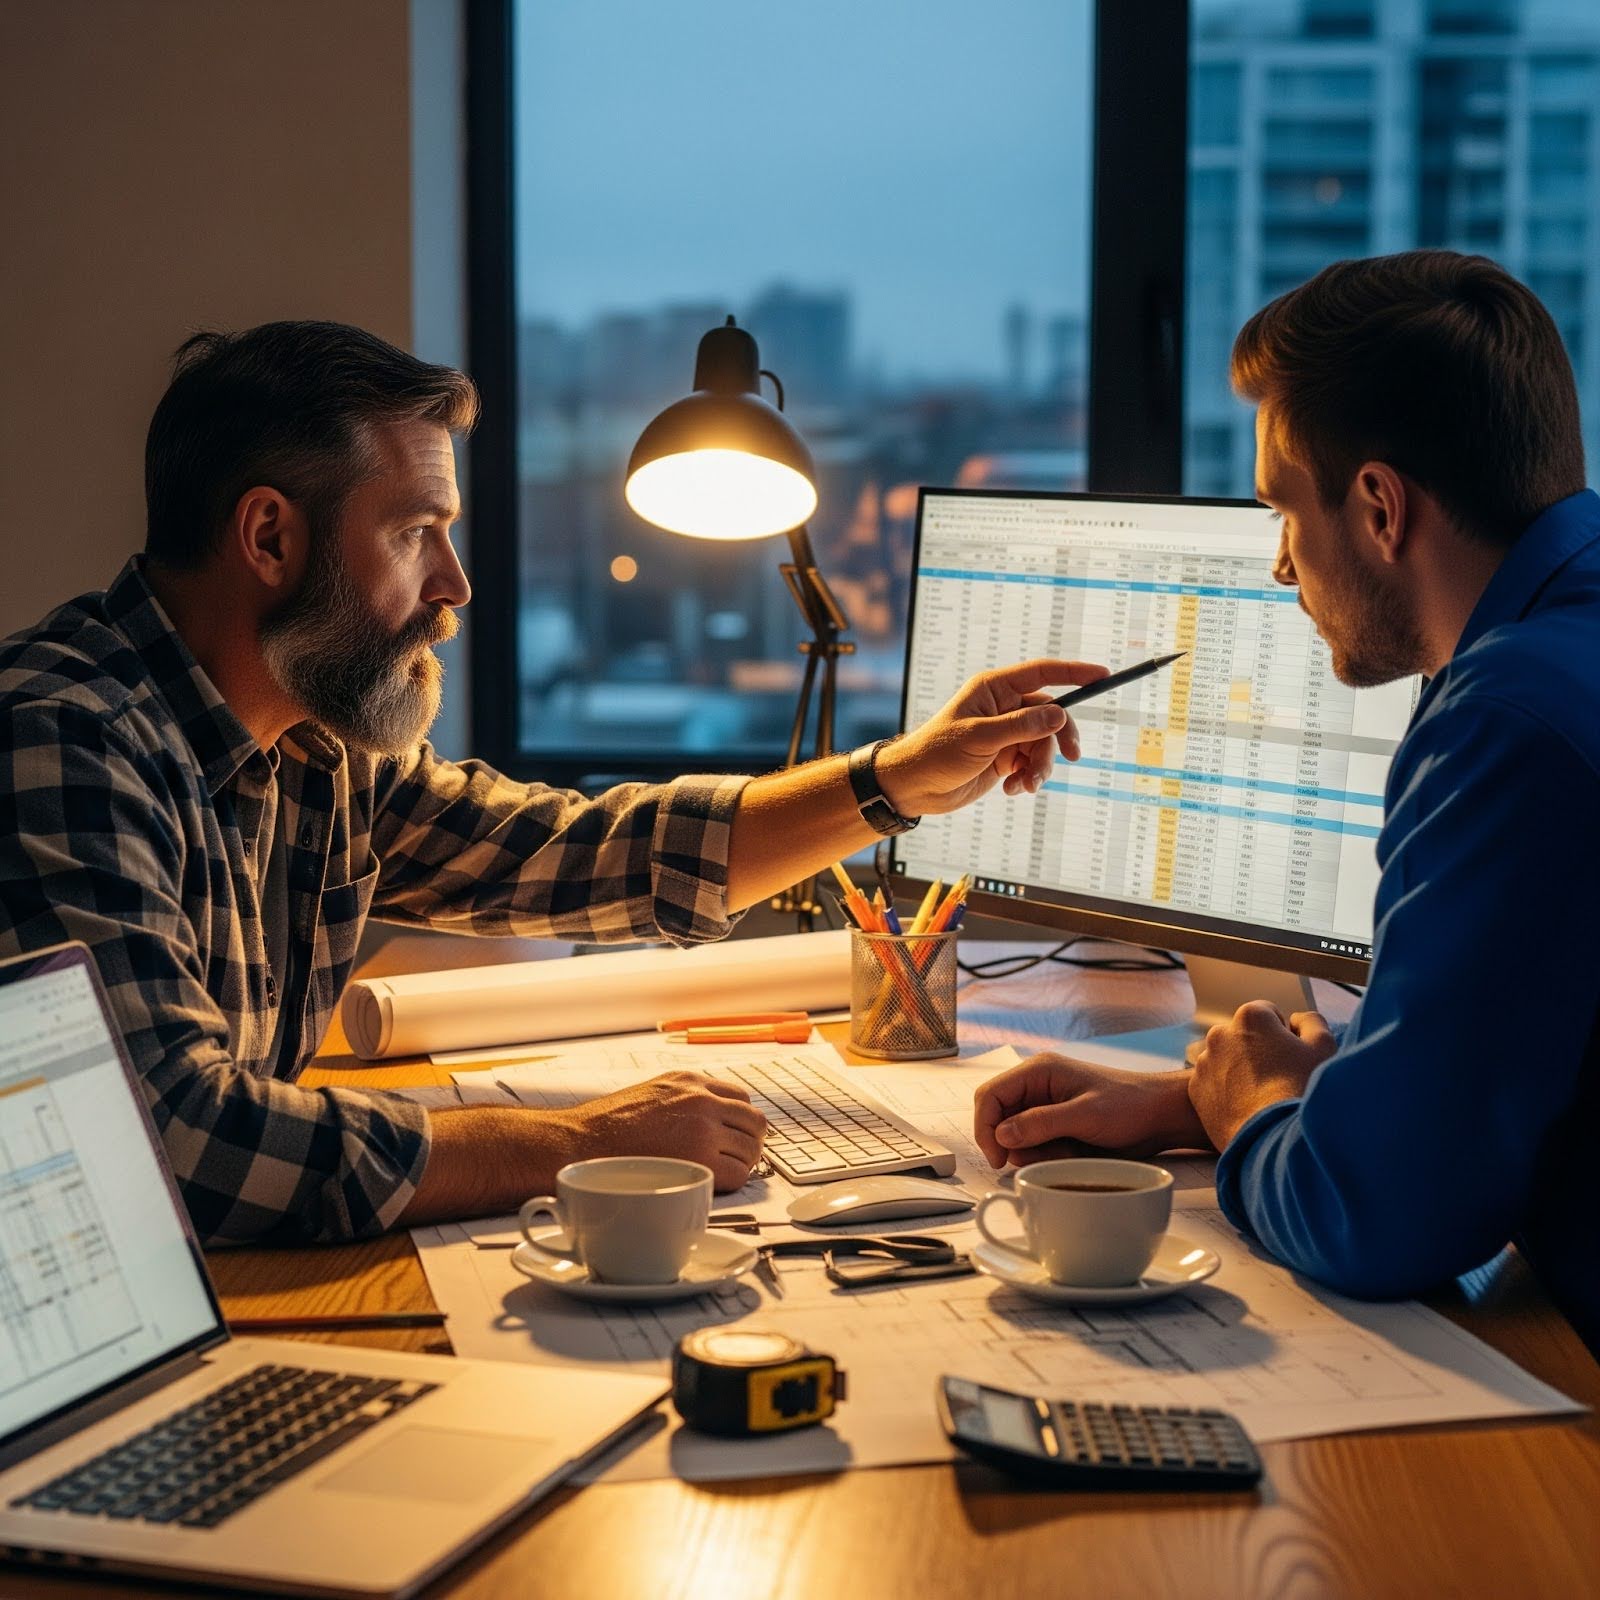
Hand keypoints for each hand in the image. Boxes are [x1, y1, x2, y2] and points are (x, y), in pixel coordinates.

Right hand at [555, 1071, 767, 1190]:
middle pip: (754, 1121)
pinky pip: (740, 1173)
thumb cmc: (608, 1124)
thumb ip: (683, 1099)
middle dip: (751, 1140)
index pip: (741, 1097)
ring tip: (724, 1172)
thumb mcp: (652, 1092)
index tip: (735, 1134)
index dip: (741, 1119)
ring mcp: (703, 1128)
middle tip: (738, 1157)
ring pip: (751, 1148)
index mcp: (690, 1081)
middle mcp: (702, 1100)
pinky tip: (715, 1183)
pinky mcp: (700, 1159)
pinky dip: (734, 1181)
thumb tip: (703, 1118)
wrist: (582, 1141)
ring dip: (744, 1162)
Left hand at [876, 658, 1108, 815]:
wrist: (914, 787)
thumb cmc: (937, 754)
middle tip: (1072, 756)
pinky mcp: (1004, 757)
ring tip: (1025, 784)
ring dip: (1041, 766)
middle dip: (1059, 738)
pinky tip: (1013, 789)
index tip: (1103, 675)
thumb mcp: (980, 738)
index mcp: (994, 689)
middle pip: (1050, 714)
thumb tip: (1059, 714)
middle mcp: (1003, 707)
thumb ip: (1022, 726)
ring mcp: (1005, 733)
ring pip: (1044, 744)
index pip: (1042, 673)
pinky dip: (1028, 777)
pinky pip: (1032, 763)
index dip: (1075, 672)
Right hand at [973, 1054, 1209, 1166]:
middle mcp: (1036, 1086)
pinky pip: (1034, 1145)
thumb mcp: (1085, 1115)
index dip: (985, 1127)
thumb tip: (1001, 1135)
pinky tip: (1071, 1155)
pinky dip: (1045, 1156)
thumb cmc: (1130, 1106)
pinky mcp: (1055, 1124)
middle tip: (1039, 1159)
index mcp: (1038, 1071)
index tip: (997, 1158)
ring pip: (1014, 1136)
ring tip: (1066, 1154)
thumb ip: (1041, 1123)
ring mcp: (1045, 1106)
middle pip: (998, 1118)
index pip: (990, 1095)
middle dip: (1013, 1144)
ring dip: (1033, 1153)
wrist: (1161, 1116)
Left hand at [1186, 1003, 1337, 1148]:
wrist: (1274, 1138)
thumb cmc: (1302, 1091)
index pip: (1268, 1014)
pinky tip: (1246, 1107)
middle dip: (1258, 1050)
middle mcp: (1220, 1033)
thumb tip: (1296, 1019)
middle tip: (1278, 1078)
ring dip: (1240, 1070)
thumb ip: (1311, 1022)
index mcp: (1250, 1016)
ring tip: (1262, 1096)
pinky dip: (1225, 1091)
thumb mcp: (1323, 1048)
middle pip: (1244, 1036)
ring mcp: (1204, 1061)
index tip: (1291, 1056)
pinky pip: (1213, 1084)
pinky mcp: (1195, 1089)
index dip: (1283, 1035)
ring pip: (1226, 1060)